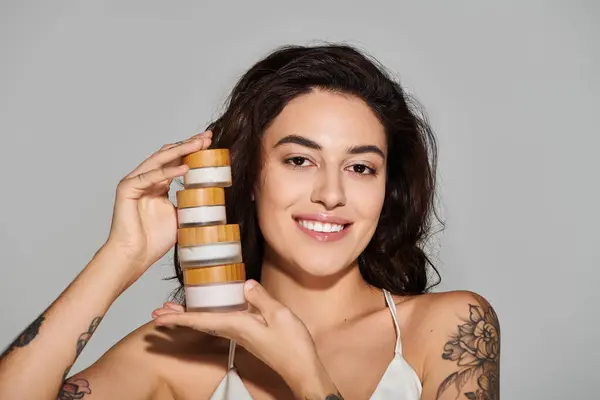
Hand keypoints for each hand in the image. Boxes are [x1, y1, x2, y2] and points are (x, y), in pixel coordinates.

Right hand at [103, 131, 211, 287]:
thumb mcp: (180, 215)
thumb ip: (189, 200)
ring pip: (160, 159)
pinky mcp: (127, 188)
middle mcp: (146, 178)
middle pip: (169, 154)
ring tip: (199, 145)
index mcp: (158, 183)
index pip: (176, 160)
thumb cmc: (154, 239)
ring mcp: (135, 181)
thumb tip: (209, 194)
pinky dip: (168, 171)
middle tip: (207, 137)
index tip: (211, 143)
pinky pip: (151, 176)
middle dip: (189, 144)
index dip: (192, 151)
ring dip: (181, 150)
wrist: (135, 255)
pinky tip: (185, 168)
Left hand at [151, 280, 340, 397]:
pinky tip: (209, 312)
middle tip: (158, 313)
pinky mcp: (249, 335)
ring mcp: (241, 335)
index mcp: (237, 326)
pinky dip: (206, 318)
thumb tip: (244, 284)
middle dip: (178, 317)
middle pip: (199, 323)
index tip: (159, 316)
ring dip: (189, 317)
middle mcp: (235, 331)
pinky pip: (220, 324)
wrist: (301, 368)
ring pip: (208, 324)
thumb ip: (261, 298)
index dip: (178, 317)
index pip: (201, 320)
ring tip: (174, 311)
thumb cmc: (292, 345)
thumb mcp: (280, 315)